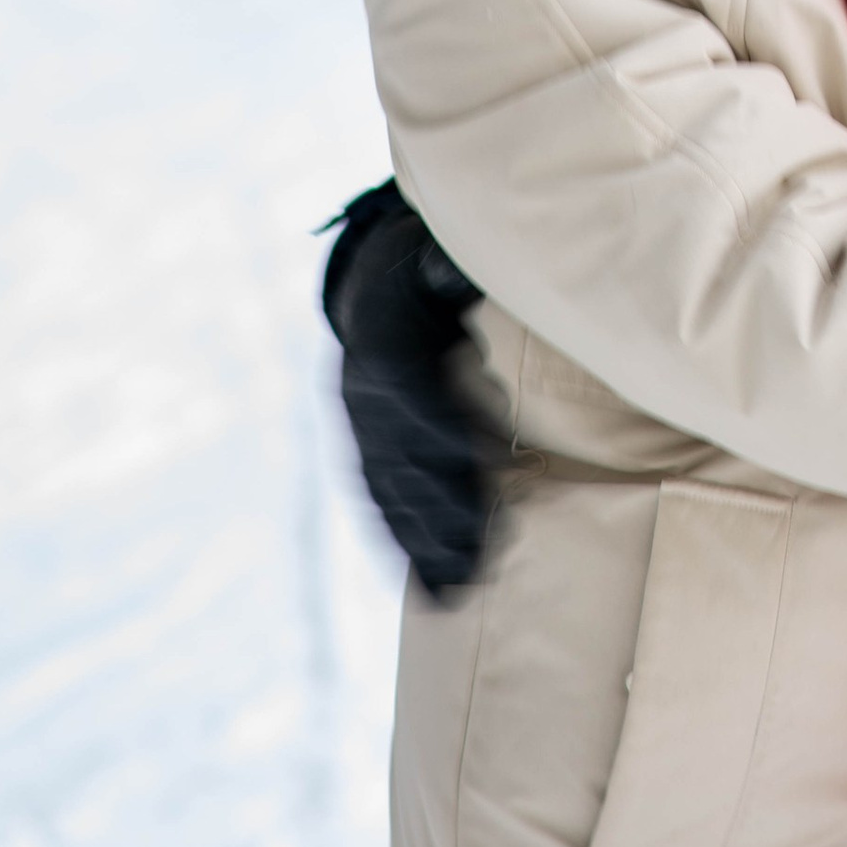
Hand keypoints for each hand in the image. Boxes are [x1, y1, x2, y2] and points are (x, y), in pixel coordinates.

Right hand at [320, 179, 500, 598]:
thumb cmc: (420, 271)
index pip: (408, 390)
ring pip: (390, 495)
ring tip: (466, 588)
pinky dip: (406, 551)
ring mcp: (359, 435)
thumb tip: (460, 266)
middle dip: (443, 504)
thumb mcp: (432, 256)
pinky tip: (436, 590)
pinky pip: (381, 509)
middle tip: (488, 547)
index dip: (436, 425)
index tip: (474, 457)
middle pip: (402, 458)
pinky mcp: (365, 460)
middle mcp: (361, 398)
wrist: (367, 289)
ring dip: (425, 543)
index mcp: (380, 341)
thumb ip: (449, 268)